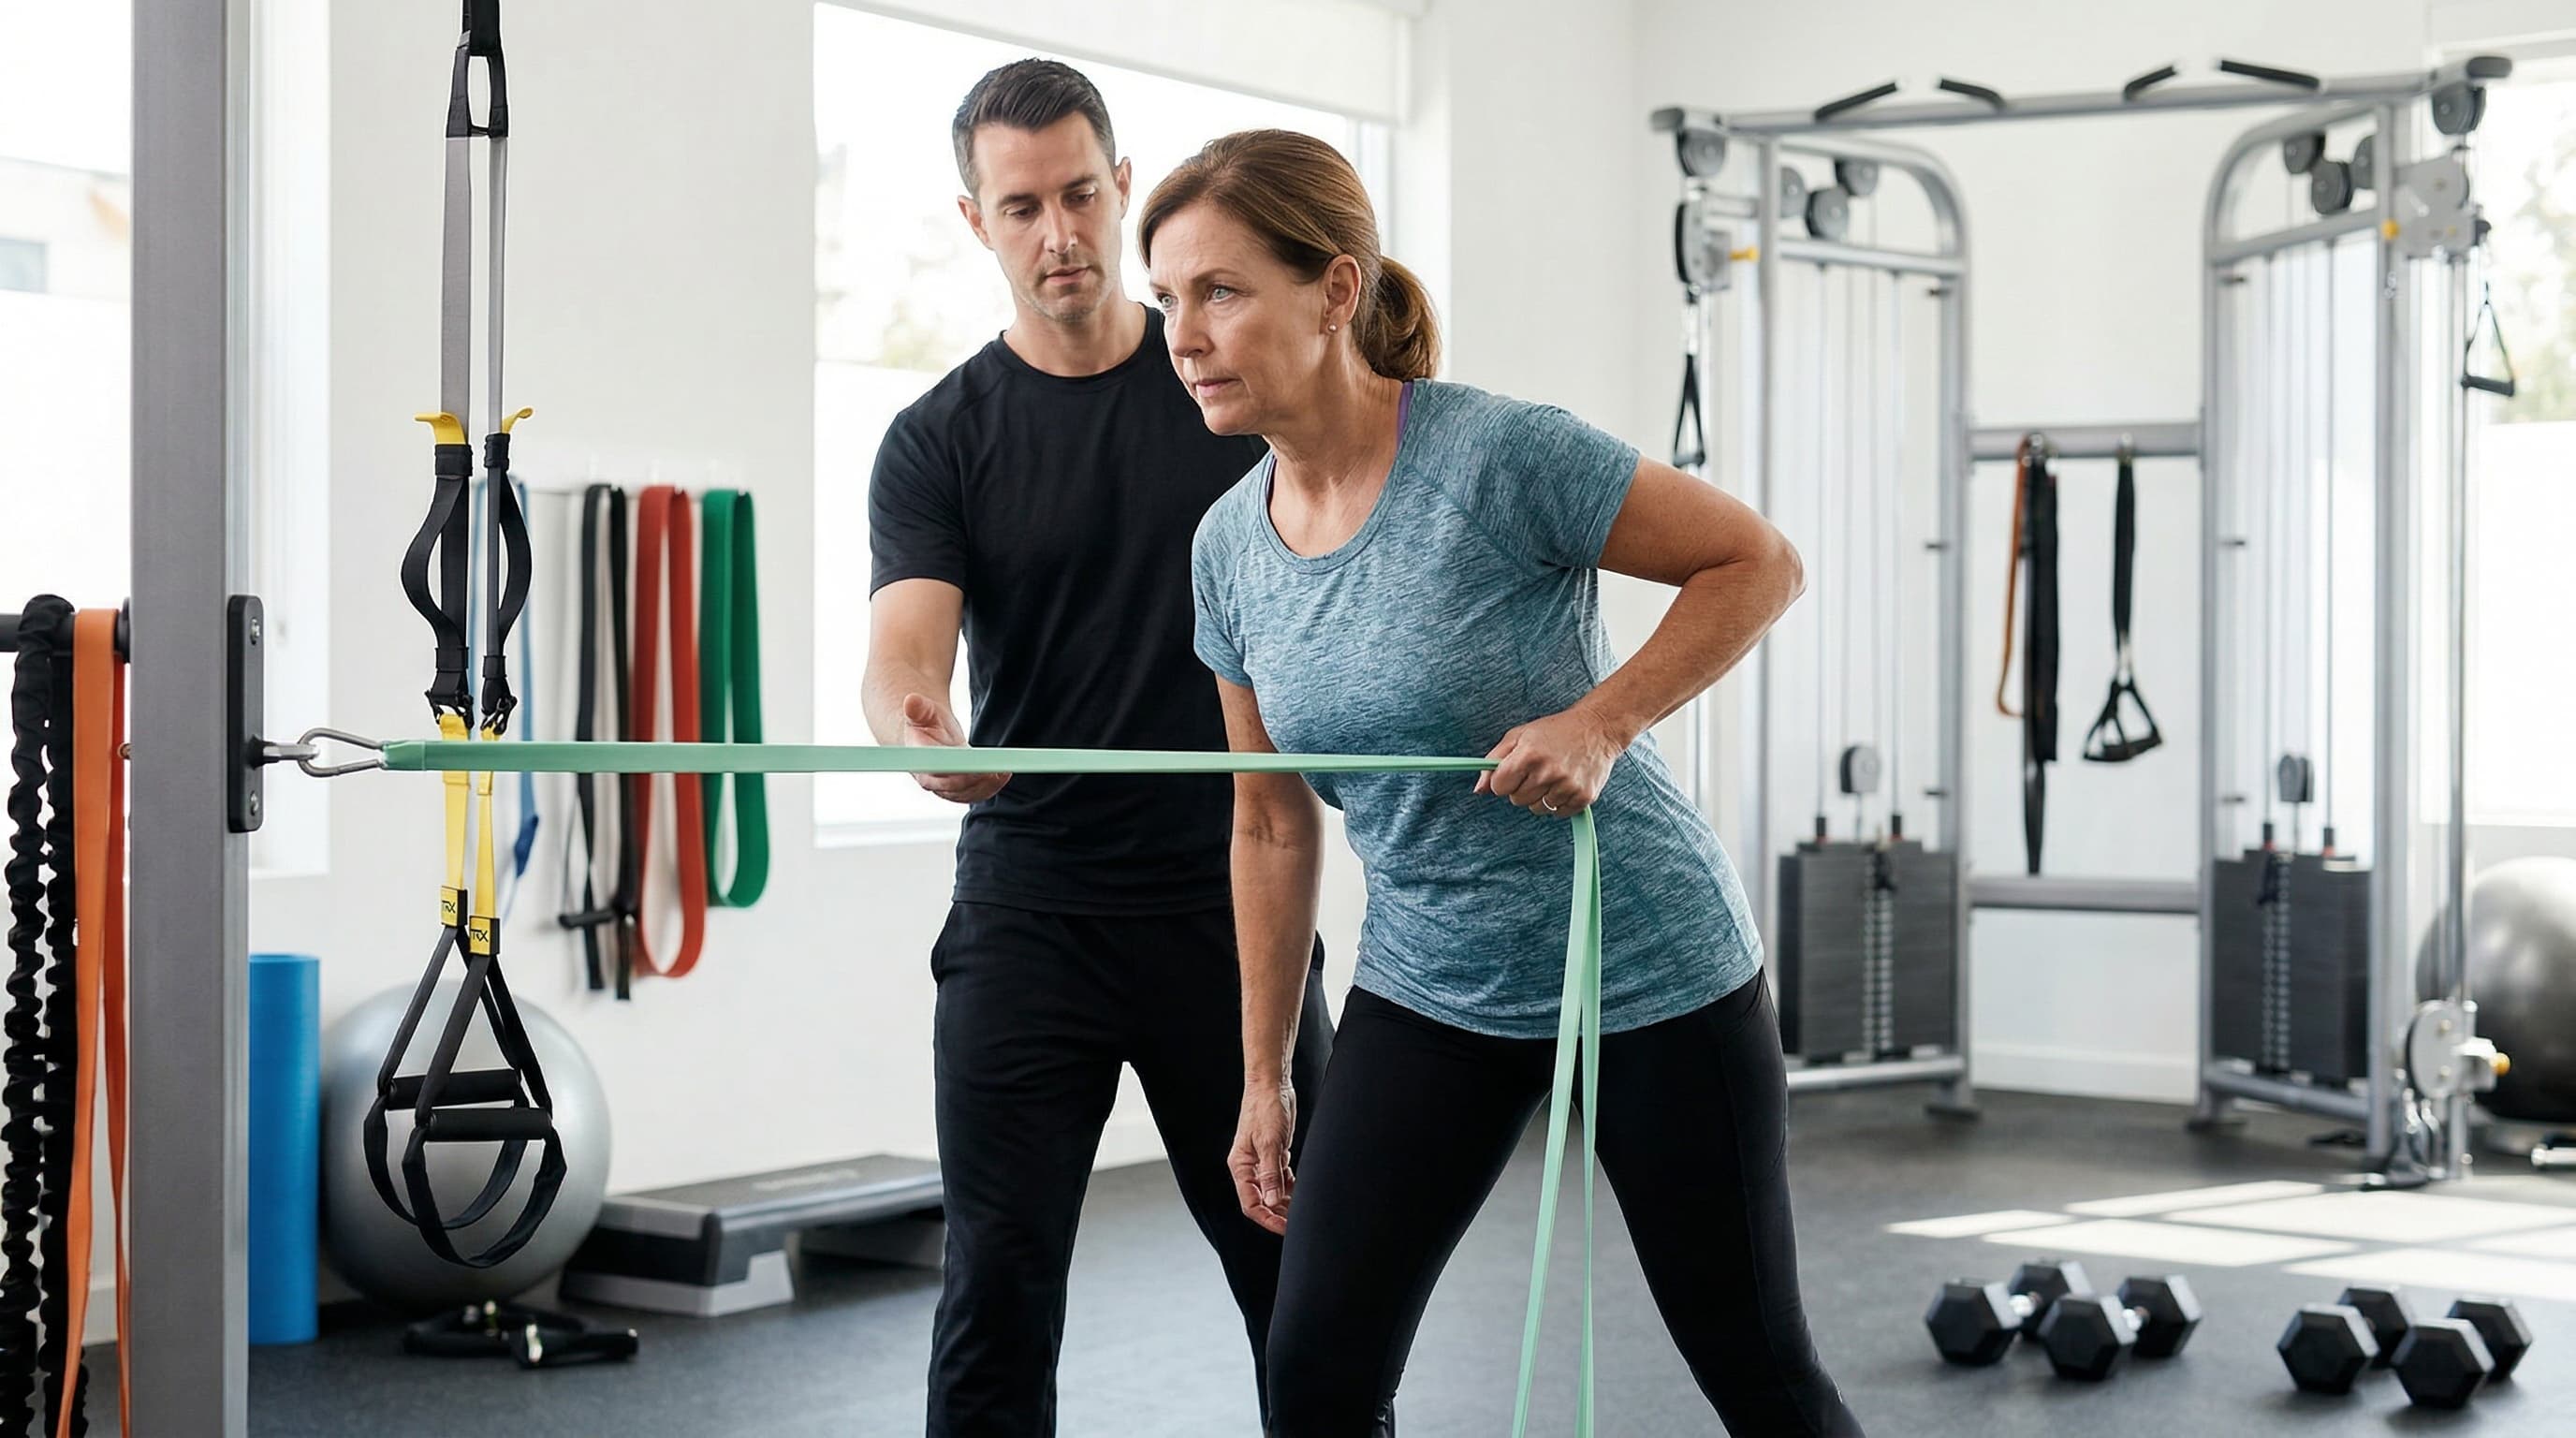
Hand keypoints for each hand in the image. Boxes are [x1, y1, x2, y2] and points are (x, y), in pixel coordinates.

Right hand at [900, 693, 1009, 803]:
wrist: (926, 737)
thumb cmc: (925, 723)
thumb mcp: (922, 711)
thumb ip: (918, 708)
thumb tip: (911, 700)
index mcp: (918, 759)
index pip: (932, 768)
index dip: (949, 767)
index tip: (967, 761)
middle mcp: (928, 778)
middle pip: (950, 785)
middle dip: (972, 779)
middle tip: (992, 771)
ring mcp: (943, 787)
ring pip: (965, 792)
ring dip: (985, 785)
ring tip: (1003, 772)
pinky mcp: (958, 790)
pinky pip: (974, 793)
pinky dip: (990, 787)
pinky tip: (1003, 775)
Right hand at [1230, 1080, 1296, 1234]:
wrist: (1272, 1085)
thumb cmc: (1264, 1108)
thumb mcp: (1269, 1143)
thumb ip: (1270, 1174)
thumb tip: (1272, 1201)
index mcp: (1240, 1166)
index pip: (1251, 1204)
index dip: (1268, 1219)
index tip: (1285, 1228)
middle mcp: (1249, 1167)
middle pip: (1262, 1201)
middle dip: (1279, 1214)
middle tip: (1298, 1223)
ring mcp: (1262, 1161)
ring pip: (1273, 1192)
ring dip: (1286, 1202)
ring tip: (1303, 1210)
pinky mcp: (1274, 1154)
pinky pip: (1281, 1179)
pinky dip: (1291, 1187)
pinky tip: (1301, 1192)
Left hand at [1475, 705, 1629, 816]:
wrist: (1597, 729)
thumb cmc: (1554, 731)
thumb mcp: (1519, 736)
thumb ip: (1494, 762)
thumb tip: (1480, 789)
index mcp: (1528, 755)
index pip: (1499, 787)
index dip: (1504, 780)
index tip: (1515, 771)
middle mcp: (1548, 772)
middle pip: (1517, 800)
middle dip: (1522, 788)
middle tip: (1537, 770)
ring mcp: (1567, 786)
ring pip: (1537, 809)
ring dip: (1541, 796)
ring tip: (1553, 776)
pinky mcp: (1584, 797)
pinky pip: (1558, 813)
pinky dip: (1559, 802)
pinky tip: (1565, 783)